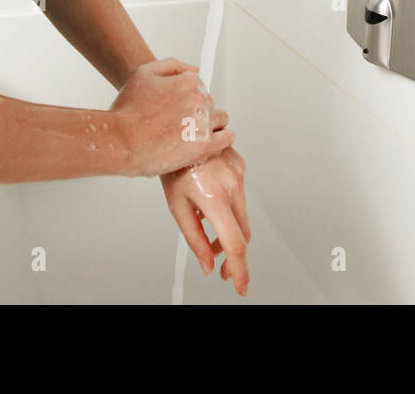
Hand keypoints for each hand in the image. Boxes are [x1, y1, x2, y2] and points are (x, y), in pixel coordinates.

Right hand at [110, 58, 233, 176]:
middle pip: (209, 102)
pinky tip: (205, 142)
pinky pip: (226, 138)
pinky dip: (220, 138)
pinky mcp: (204, 146)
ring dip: (209, 124)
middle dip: (197, 111)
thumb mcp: (143, 74)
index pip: (200, 86)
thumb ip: (173, 66)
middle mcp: (199, 100)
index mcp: (188, 81)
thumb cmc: (127, 109)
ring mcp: (204, 123)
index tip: (177, 108)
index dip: (187, 97)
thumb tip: (196, 69)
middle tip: (177, 123)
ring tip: (190, 133)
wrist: (119, 141)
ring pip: (220, 119)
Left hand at [161, 147, 249, 295]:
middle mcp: (233, 185)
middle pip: (243, 232)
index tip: (240, 286)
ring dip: (229, 230)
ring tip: (208, 231)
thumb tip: (207, 264)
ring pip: (242, 214)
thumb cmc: (171, 165)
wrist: (178, 129)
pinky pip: (239, 195)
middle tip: (222, 268)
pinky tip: (210, 202)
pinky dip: (229, 207)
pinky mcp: (240, 166)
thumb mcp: (177, 206)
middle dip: (233, 254)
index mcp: (215, 198)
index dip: (239, 269)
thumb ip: (195, 238)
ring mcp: (239, 174)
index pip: (235, 244)